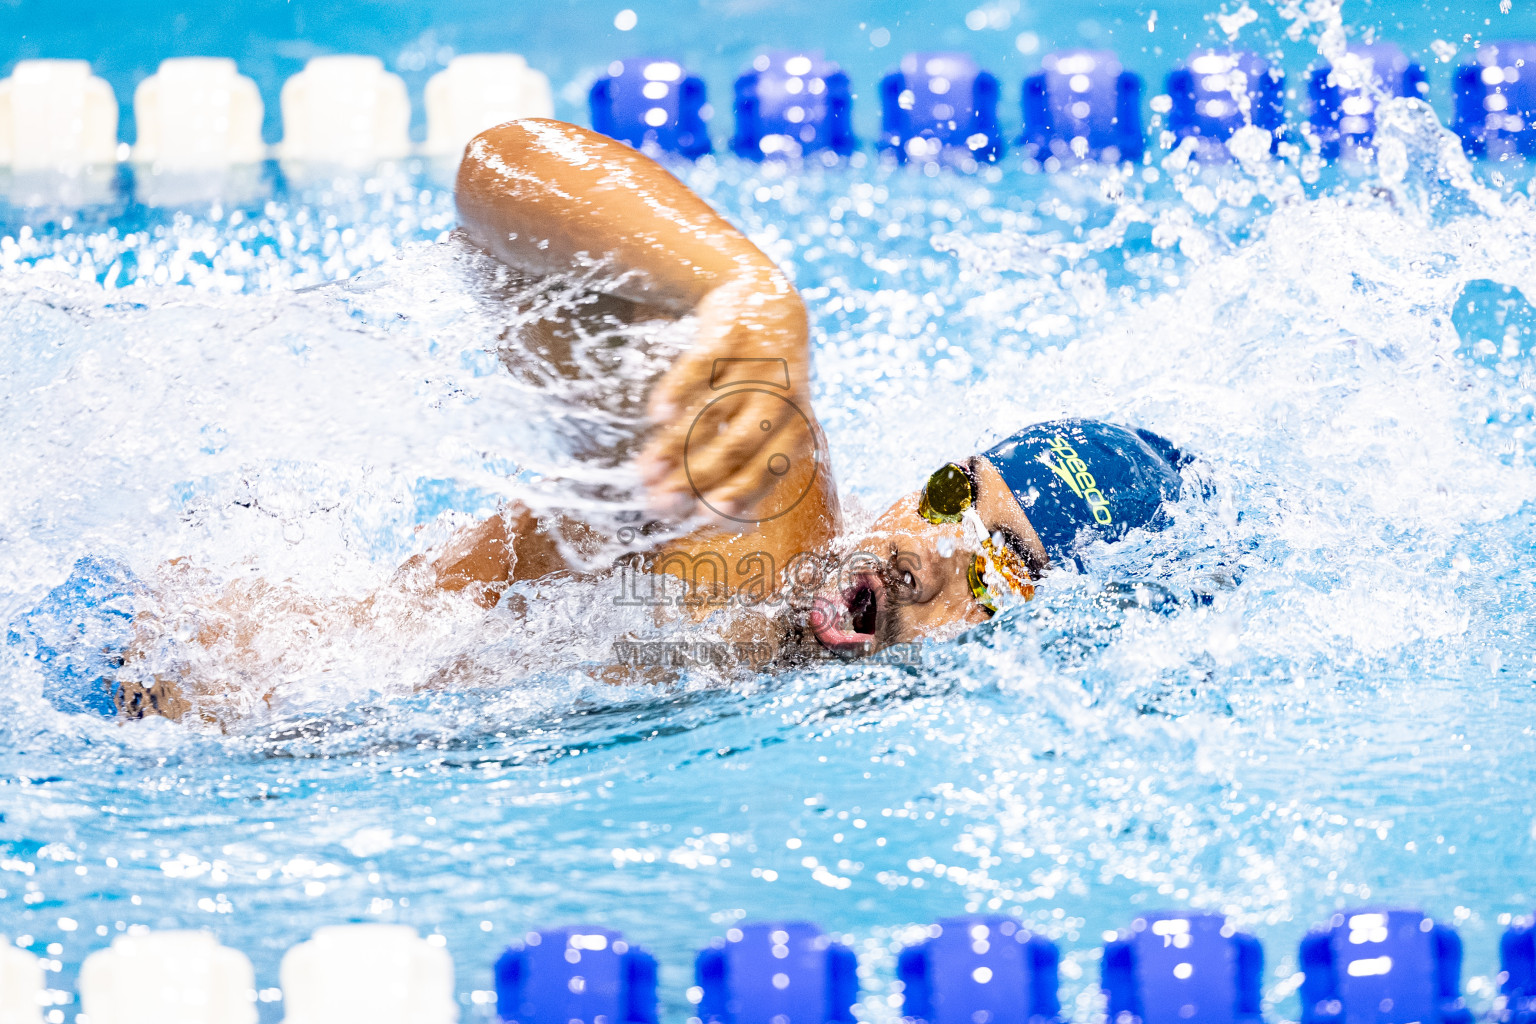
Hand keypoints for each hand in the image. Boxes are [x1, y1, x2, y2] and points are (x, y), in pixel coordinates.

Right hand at [638, 273, 818, 522]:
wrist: (769, 304)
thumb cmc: (763, 382)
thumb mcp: (770, 422)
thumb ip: (745, 464)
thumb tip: (706, 520)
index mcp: (797, 426)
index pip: (768, 469)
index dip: (737, 494)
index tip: (703, 517)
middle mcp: (782, 396)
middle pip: (736, 446)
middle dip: (695, 478)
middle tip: (659, 501)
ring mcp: (756, 364)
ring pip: (712, 412)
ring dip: (675, 445)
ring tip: (644, 470)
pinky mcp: (730, 333)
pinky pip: (700, 366)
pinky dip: (677, 391)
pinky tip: (655, 415)